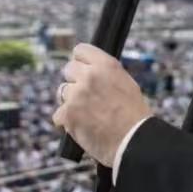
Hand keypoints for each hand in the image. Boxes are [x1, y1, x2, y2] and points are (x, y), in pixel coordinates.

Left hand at [53, 43, 151, 166]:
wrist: (133, 141)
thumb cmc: (134, 116)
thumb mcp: (126, 83)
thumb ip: (105, 73)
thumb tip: (91, 71)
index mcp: (105, 65)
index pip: (80, 50)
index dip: (81, 61)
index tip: (82, 70)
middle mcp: (89, 76)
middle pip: (68, 69)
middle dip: (75, 81)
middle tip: (86, 96)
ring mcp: (76, 94)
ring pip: (62, 92)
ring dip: (71, 101)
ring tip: (87, 114)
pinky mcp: (67, 114)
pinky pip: (58, 114)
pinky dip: (67, 122)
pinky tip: (81, 127)